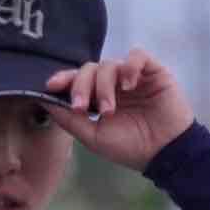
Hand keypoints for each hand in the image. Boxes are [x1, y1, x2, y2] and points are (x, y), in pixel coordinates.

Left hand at [45, 48, 194, 171]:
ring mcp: (133, 77)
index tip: (51, 85)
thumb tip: (44, 101)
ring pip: (109, 64)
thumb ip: (69, 119)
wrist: (164, 153)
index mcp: (98, 98)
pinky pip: (136, 56)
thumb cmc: (130, 147)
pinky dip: (129, 67)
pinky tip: (128, 85)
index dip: (64, 78)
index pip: (78, 80)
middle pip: (89, 69)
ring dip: (104, 86)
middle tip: (82, 107)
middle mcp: (114, 84)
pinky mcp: (153, 71)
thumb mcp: (93, 137)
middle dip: (81, 86)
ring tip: (109, 109)